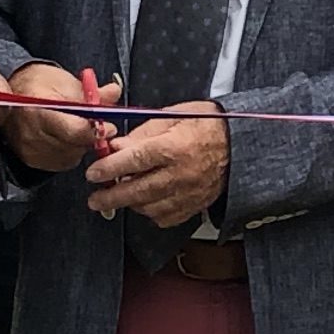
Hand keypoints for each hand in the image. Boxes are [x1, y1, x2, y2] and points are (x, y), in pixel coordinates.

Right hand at [1, 63, 112, 173]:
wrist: (11, 94)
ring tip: (76, 128)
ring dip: (81, 146)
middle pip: (75, 146)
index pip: (75, 130)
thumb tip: (114, 92)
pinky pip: (61, 162)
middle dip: (90, 137)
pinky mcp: (30, 160)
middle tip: (94, 125)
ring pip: (71, 156)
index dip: (96, 130)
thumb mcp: (66, 81)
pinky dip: (70, 152)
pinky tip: (66, 139)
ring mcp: (29, 148)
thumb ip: (93, 92)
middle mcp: (31, 131)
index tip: (108, 126)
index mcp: (40, 108)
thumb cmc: (39, 85)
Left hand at [88, 102, 227, 225]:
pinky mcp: (195, 205)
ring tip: (120, 196)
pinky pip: (166, 218)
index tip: (93, 173)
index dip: (109, 168)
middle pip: (138, 191)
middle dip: (111, 197)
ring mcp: (189, 193)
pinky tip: (145, 202)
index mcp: (173, 147)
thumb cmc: (207, 124)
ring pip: (149, 208)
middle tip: (95, 200)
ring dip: (130, 204)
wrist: (240, 143)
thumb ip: (142, 133)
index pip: (134, 160)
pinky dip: (151, 213)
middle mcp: (181, 173)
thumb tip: (115, 147)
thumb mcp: (173, 116)